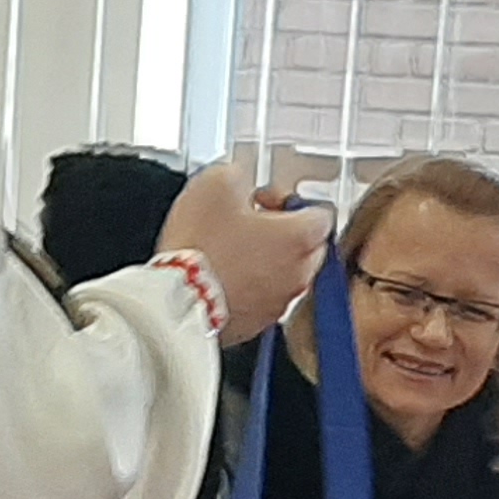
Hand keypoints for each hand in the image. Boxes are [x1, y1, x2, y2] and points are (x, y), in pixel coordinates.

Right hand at [156, 159, 329, 340]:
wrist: (176, 300)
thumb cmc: (200, 247)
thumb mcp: (218, 182)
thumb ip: (242, 174)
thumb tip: (241, 180)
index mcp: (300, 236)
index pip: (321, 212)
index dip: (290, 199)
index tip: (265, 199)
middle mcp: (298, 273)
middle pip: (308, 246)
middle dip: (283, 232)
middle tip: (250, 223)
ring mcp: (279, 302)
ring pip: (286, 275)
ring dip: (266, 261)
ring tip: (232, 250)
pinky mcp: (256, 323)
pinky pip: (263, 299)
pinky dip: (249, 287)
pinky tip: (222, 276)